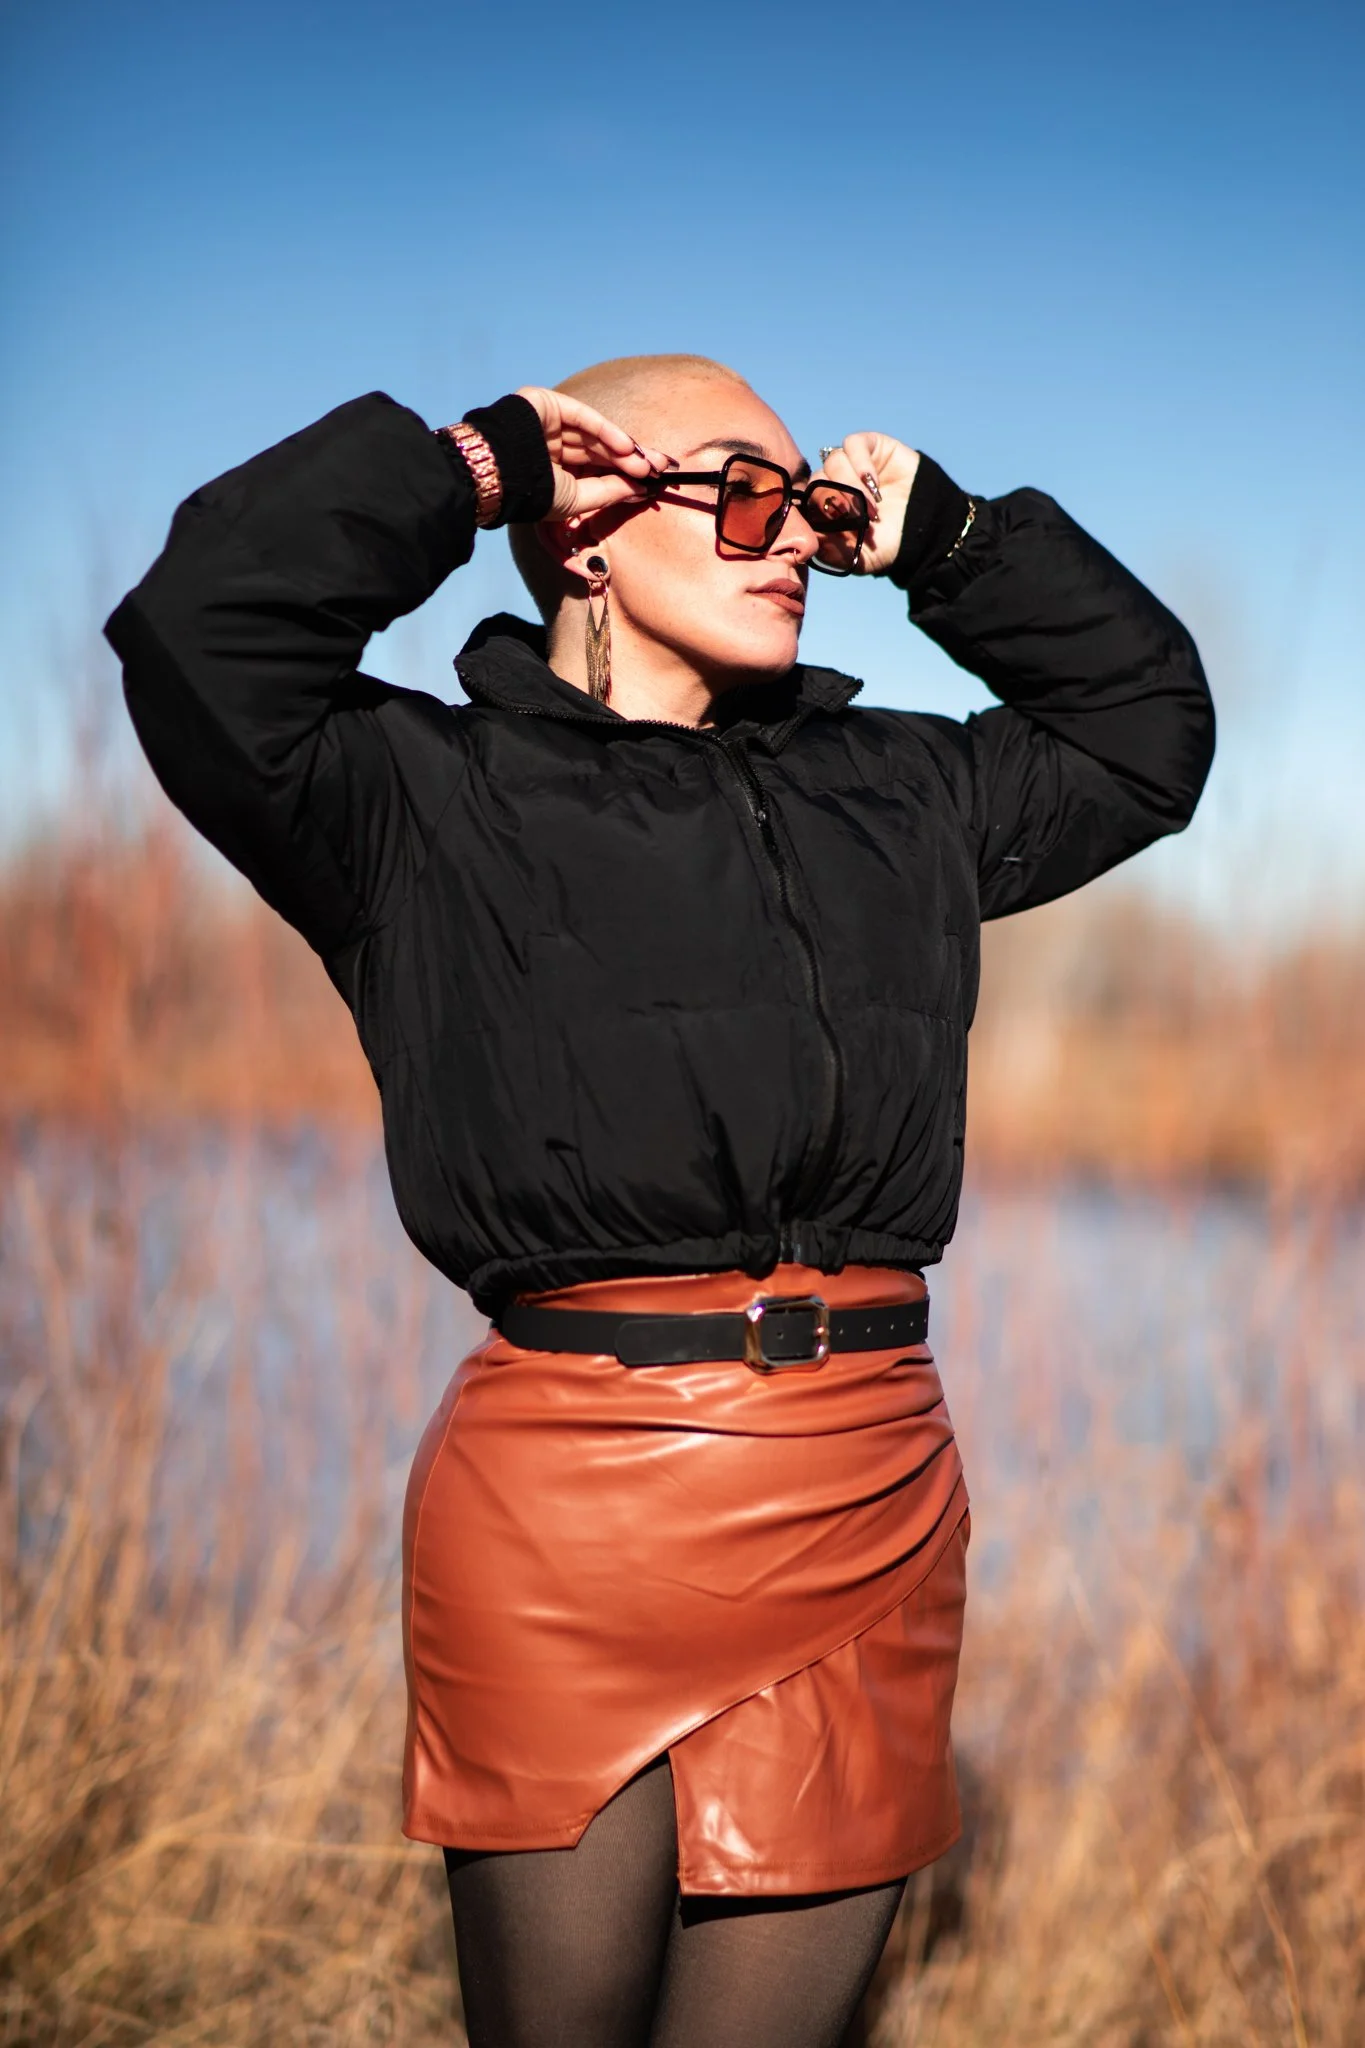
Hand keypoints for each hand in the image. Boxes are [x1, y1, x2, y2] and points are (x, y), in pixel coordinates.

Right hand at [516, 387, 668, 521]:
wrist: (499, 473)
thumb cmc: (533, 494)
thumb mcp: (577, 499)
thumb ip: (609, 492)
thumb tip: (641, 489)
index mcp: (555, 470)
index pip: (596, 470)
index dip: (624, 475)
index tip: (652, 483)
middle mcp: (553, 445)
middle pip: (600, 451)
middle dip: (630, 461)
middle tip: (660, 469)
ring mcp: (550, 423)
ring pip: (595, 436)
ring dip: (623, 450)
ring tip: (647, 464)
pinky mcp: (548, 404)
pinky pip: (584, 417)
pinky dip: (607, 431)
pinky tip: (627, 447)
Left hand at [814, 433, 920, 576]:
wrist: (926, 528)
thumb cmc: (888, 544)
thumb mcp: (857, 559)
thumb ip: (831, 553)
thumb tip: (809, 540)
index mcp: (826, 507)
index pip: (807, 500)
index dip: (817, 511)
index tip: (835, 526)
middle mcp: (835, 482)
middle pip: (818, 479)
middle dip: (835, 499)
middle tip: (856, 517)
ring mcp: (851, 463)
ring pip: (833, 462)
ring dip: (850, 485)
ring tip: (871, 507)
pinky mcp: (870, 446)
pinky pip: (853, 444)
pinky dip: (859, 463)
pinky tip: (873, 483)